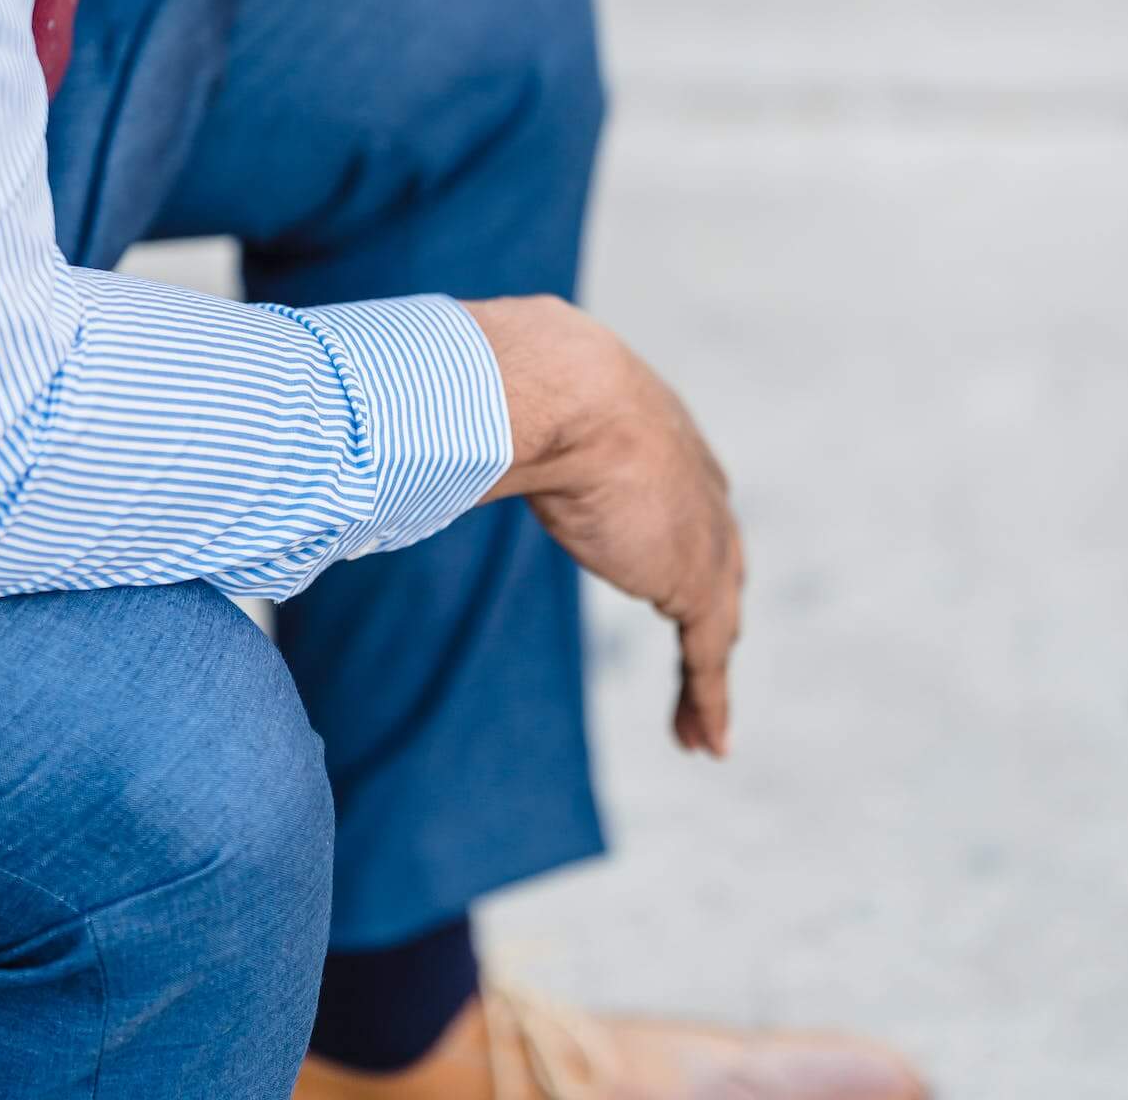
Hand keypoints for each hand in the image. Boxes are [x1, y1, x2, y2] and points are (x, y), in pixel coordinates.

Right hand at [468, 295, 743, 755]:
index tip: (660, 557)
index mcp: (654, 424)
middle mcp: (693, 476)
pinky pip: (706, 655)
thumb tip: (411, 409)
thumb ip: (481, 415)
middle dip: (708, 598)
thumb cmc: (519, 382)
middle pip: (714, 550)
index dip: (674, 525)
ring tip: (696, 727)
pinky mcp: (695, 581)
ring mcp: (703, 531)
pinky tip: (706, 744)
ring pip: (716, 615)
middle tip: (697, 640)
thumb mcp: (507, 393)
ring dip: (705, 672)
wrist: (565, 394)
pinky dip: (708, 701)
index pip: (679, 486)